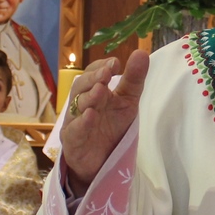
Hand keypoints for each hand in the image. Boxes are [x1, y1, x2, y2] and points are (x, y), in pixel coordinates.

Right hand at [63, 51, 149, 193]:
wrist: (102, 161)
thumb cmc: (112, 127)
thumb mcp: (127, 101)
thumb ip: (133, 79)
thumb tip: (141, 53)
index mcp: (94, 91)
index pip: (93, 73)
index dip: (101, 67)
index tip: (115, 63)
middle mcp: (82, 103)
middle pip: (81, 86)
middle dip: (94, 78)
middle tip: (107, 73)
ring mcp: (75, 121)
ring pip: (77, 106)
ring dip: (89, 97)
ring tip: (101, 91)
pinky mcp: (73, 141)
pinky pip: (75, 130)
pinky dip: (83, 122)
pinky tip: (91, 115)